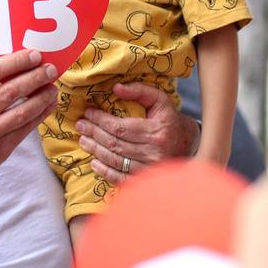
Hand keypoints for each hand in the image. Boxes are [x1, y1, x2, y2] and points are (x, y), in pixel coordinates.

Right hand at [0, 49, 58, 190]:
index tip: (34, 55)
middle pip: (10, 92)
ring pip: (21, 113)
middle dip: (35, 78)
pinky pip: (24, 130)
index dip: (15, 62)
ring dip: (41, 98)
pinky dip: (39, 115)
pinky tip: (48, 105)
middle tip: (50, 69)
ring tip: (53, 88)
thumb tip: (19, 65)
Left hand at [76, 81, 196, 183]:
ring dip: (95, 151)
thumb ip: (139, 91)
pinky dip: (105, 171)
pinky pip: (121, 178)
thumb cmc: (168, 119)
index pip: (121, 127)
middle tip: (80, 125)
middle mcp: (154, 151)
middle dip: (94, 134)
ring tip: (83, 140)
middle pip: (115, 144)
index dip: (101, 120)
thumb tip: (115, 88)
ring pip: (115, 160)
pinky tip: (94, 162)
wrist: (187, 144)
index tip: (88, 112)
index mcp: (157, 131)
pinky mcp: (146, 179)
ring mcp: (150, 168)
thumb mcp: (159, 100)